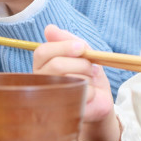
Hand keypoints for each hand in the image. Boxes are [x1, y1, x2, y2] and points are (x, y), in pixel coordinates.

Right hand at [33, 25, 119, 140]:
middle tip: (92, 67)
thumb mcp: (82, 52)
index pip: (42, 52)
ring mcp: (49, 98)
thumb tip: (49, 28)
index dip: (63, 47)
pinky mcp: (62, 112)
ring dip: (87, 76)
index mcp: (42, 64)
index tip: (81, 47)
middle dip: (81, 63)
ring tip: (91, 80)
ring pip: (69, 79)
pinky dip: (91, 91)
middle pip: (56, 66)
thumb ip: (67, 39)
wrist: (100, 98)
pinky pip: (79, 95)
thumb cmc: (87, 73)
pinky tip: (90, 94)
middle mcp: (41, 81)